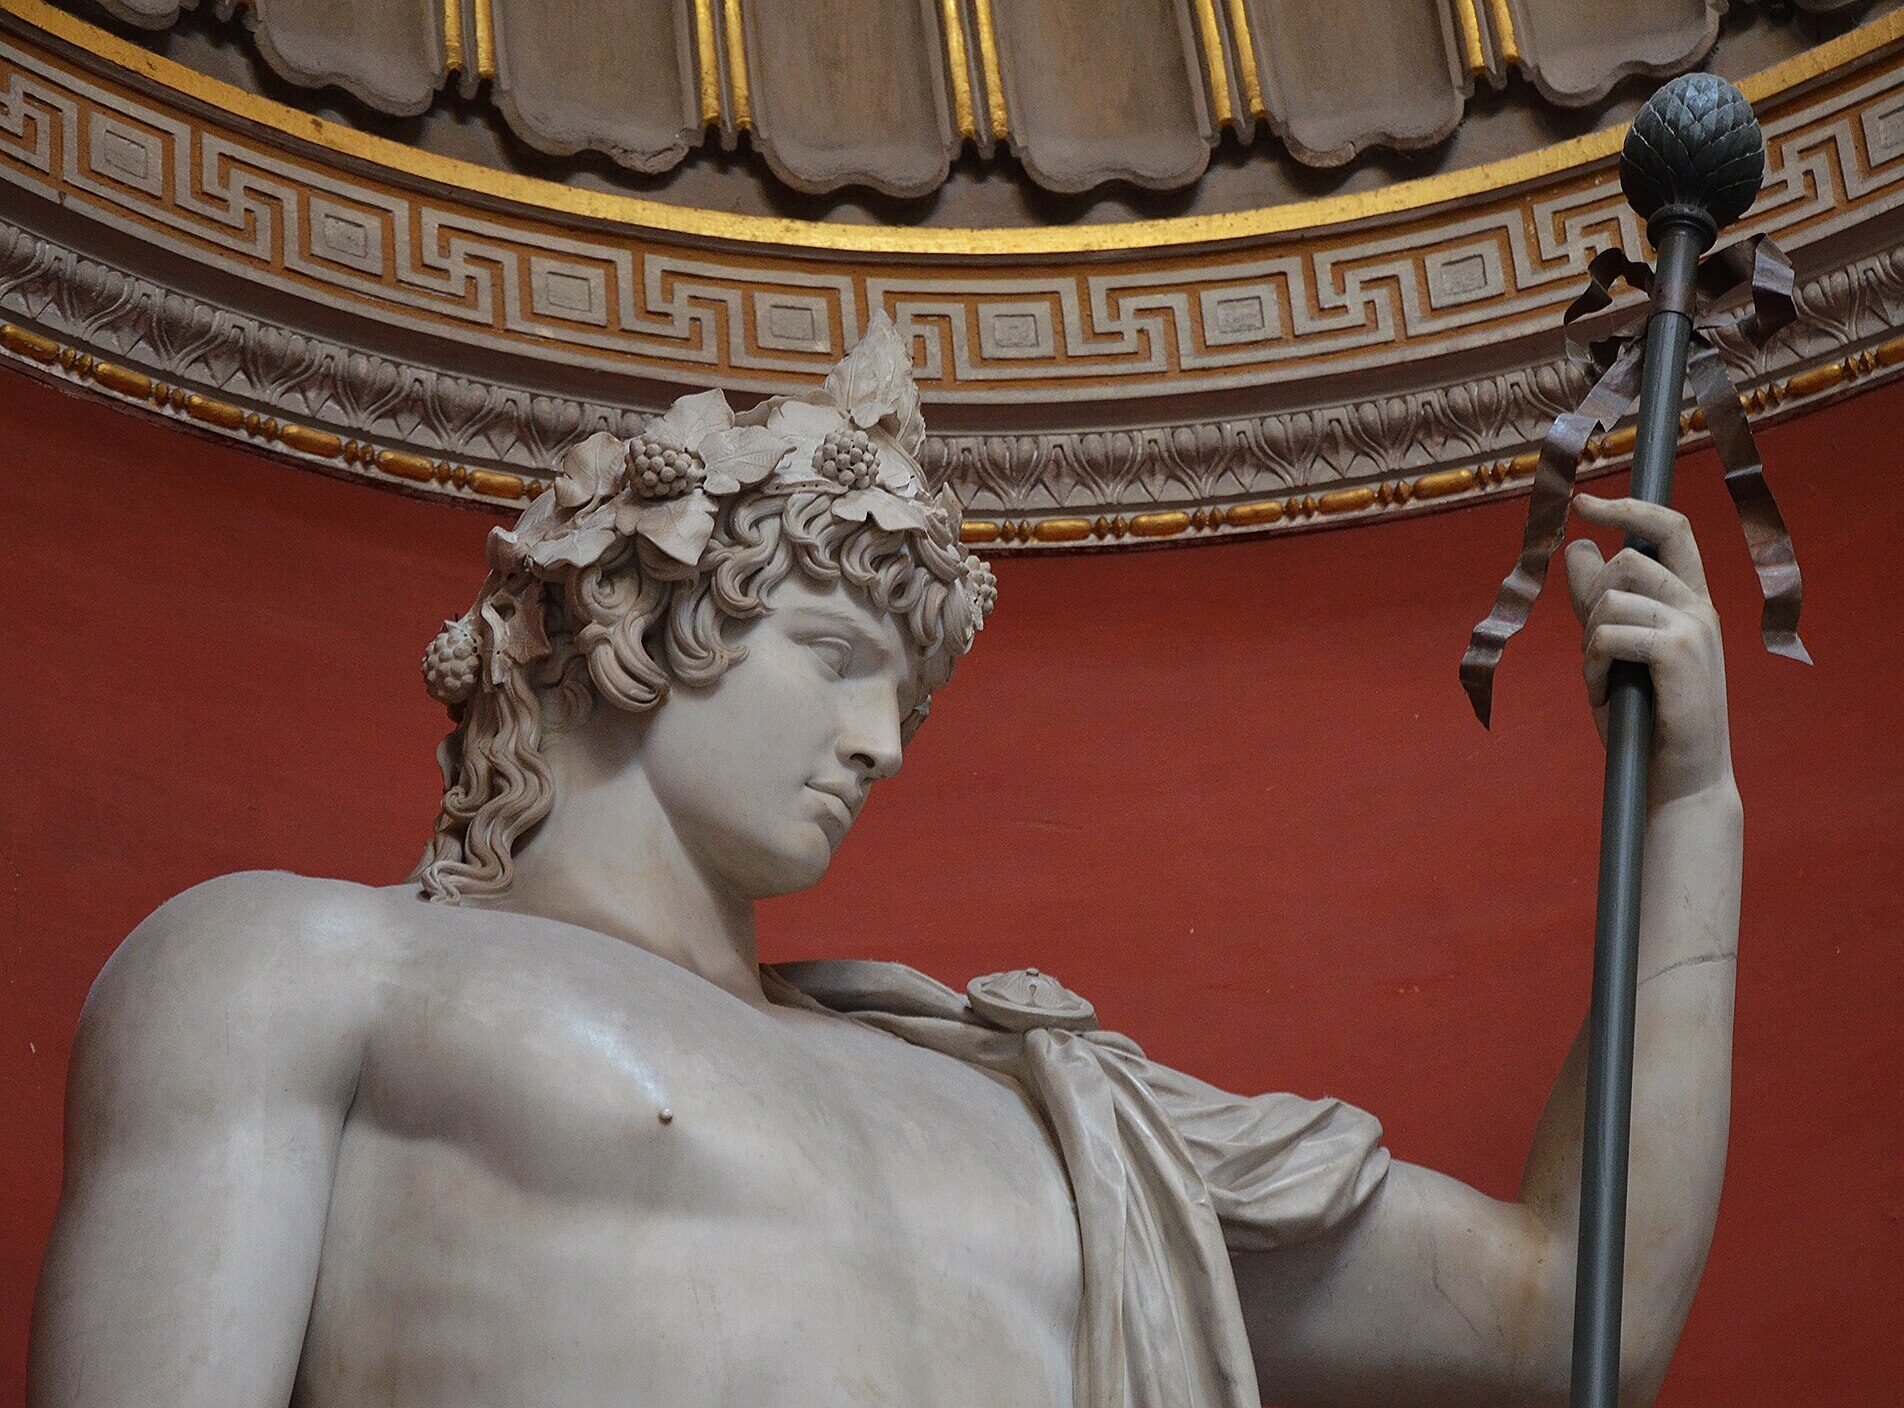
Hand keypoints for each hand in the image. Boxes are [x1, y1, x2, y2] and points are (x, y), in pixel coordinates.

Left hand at [1564, 495, 1733, 805]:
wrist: (1679, 780)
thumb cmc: (1645, 718)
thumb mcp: (1615, 651)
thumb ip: (1598, 601)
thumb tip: (1579, 546)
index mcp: (1691, 601)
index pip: (1671, 530)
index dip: (1629, 507)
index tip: (1583, 502)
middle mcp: (1699, 607)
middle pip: (1626, 561)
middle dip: (1591, 601)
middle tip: (1596, 652)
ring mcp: (1693, 628)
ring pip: (1611, 599)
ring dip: (1590, 642)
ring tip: (1605, 680)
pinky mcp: (1678, 654)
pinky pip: (1609, 634)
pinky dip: (1593, 665)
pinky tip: (1604, 693)